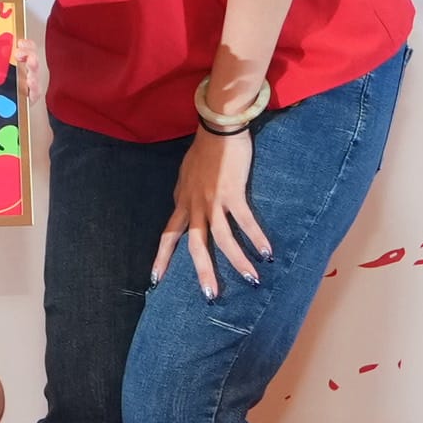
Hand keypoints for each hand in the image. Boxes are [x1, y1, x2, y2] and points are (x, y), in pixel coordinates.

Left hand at [158, 123, 270, 291]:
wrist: (217, 126)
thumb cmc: (206, 149)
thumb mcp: (188, 175)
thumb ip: (188, 194)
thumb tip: (186, 206)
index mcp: (183, 201)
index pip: (169, 234)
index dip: (163, 257)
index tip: (155, 280)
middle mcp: (194, 204)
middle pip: (194, 244)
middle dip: (202, 271)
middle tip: (210, 295)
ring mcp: (213, 200)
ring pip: (221, 238)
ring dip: (236, 261)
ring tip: (251, 280)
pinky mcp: (233, 192)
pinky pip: (245, 221)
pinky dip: (256, 238)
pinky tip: (267, 253)